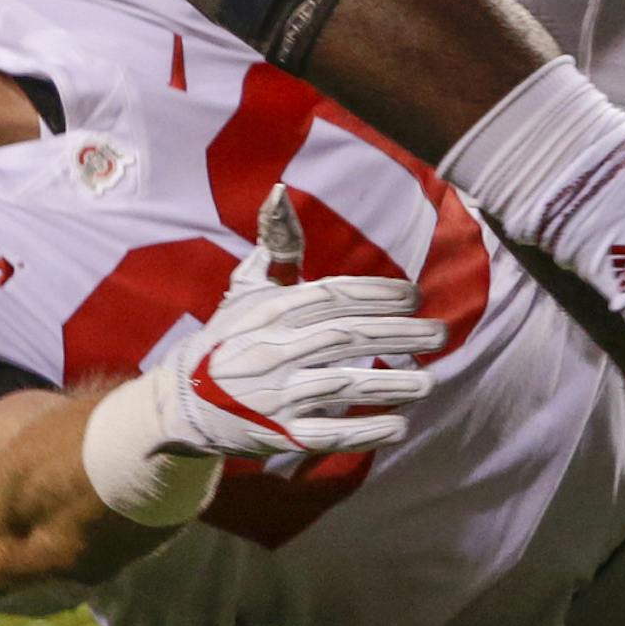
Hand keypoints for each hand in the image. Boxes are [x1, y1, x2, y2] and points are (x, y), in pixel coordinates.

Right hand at [146, 188, 445, 460]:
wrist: (183, 401)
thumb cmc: (228, 335)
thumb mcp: (246, 286)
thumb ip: (275, 244)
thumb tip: (280, 191)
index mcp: (271, 310)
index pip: (333, 296)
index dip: (377, 293)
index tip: (415, 295)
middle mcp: (274, 349)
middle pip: (347, 337)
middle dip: (398, 334)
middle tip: (440, 333)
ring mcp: (275, 395)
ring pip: (342, 386)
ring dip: (390, 384)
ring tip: (429, 380)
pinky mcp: (277, 434)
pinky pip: (327, 433)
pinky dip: (365, 431)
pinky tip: (399, 425)